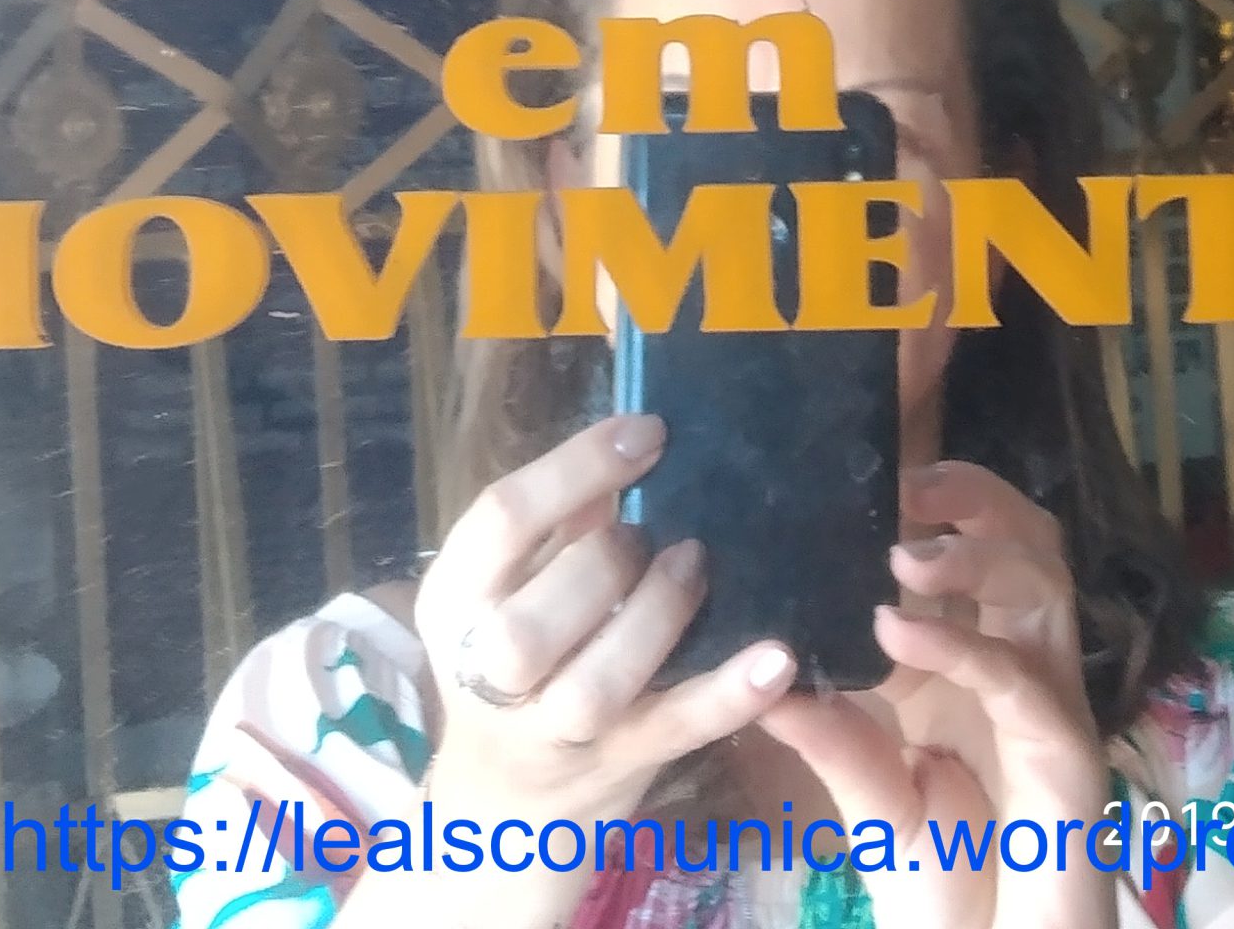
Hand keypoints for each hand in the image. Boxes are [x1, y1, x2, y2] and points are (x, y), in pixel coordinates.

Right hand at [414, 413, 797, 823]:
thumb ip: (561, 522)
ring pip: (598, 682)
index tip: (649, 431)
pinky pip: (676, 729)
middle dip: (609, 559)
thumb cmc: (518, 657)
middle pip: (534, 616)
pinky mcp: (619, 766)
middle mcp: (488, 669)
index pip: (501, 518)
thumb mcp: (513, 585)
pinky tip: (776, 657)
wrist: (503, 802)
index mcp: (456, 598)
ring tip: (695, 565)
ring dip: (658, 614)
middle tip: (656, 532)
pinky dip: (729, 694)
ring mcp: (553, 731)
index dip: (578, 466)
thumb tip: (638, 444)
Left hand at [760, 462, 1113, 928]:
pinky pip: (1021, 677)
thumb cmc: (941, 873)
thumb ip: (824, 728)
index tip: (876, 470)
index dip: (942, 495)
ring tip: (902, 553)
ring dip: (976, 550)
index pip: (979, 544)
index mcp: (976, 656)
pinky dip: (959, 644)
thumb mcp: (868, 789)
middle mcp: (1021, 662)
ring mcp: (1049, 700)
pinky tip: (896, 631)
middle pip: (1031, 537)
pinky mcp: (1063, 750)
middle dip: (975, 495)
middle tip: (907, 484)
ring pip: (1046, 581)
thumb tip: (760, 665)